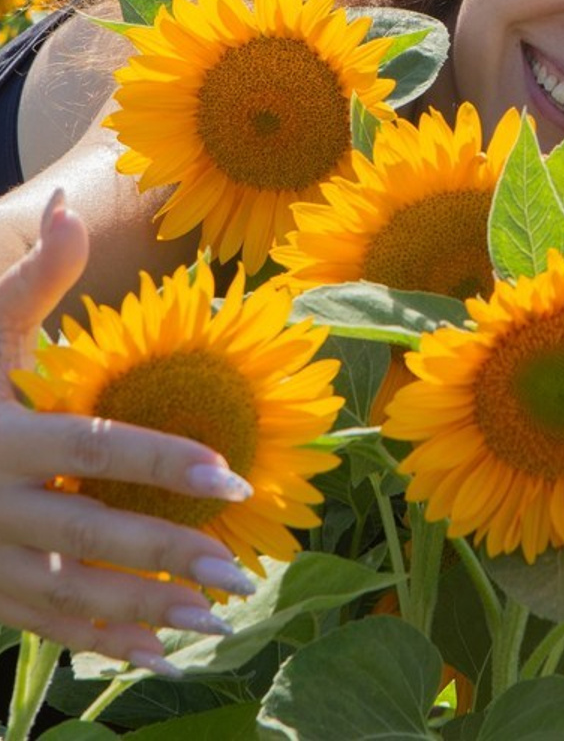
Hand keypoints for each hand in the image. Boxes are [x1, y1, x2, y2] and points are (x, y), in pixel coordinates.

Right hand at [0, 191, 256, 670]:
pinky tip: (158, 653)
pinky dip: (97, 641)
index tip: (232, 475)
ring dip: (139, 611)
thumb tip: (73, 204)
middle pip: (84, 532)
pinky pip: (38, 625)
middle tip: (238, 570)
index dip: (162, 460)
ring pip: (62, 593)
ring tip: (214, 618)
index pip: (92, 448)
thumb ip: (32, 279)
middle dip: (161, 554)